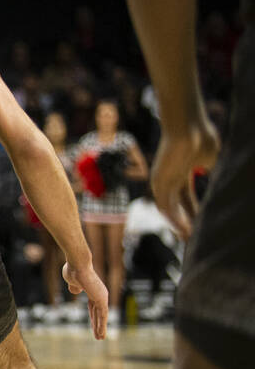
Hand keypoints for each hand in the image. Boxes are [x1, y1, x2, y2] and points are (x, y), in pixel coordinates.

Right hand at [63, 261, 108, 339]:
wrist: (77, 264)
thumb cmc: (73, 270)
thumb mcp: (72, 281)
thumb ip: (74, 287)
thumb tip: (75, 290)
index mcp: (93, 290)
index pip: (94, 307)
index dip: (93, 317)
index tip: (93, 326)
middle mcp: (100, 294)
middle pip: (99, 313)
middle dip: (98, 325)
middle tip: (99, 336)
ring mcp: (102, 296)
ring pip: (102, 316)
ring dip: (101, 328)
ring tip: (100, 338)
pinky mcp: (102, 299)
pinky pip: (102, 315)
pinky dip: (102, 325)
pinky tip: (101, 333)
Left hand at [151, 120, 219, 239]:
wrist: (189, 129)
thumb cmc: (201, 138)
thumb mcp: (209, 157)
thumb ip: (207, 168)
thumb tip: (210, 173)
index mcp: (181, 173)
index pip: (186, 198)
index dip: (194, 211)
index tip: (202, 224)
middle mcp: (169, 178)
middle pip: (177, 205)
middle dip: (185, 221)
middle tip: (193, 238)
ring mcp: (162, 181)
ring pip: (168, 208)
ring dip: (178, 224)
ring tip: (189, 238)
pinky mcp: (157, 183)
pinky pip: (164, 205)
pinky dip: (173, 218)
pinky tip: (184, 229)